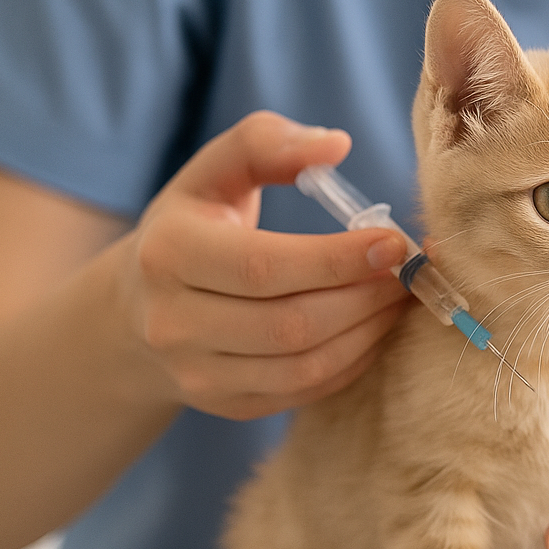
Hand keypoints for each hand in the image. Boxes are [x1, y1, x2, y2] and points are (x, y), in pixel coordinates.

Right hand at [116, 111, 412, 420]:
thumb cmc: (195, 225)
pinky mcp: (226, 405)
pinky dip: (353, 360)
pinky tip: (375, 326)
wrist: (136, 309)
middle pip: (292, 324)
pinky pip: (306, 390)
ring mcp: (197, 374)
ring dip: (369, 332)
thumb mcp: (214, 172)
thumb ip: (268, 143)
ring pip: (305, 366)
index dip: (338, 259)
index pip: (265, 266)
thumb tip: (336, 144)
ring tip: (400, 297)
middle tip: (411, 272)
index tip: (395, 242)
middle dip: (366, 297)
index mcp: (168, 254)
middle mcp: (173, 323)